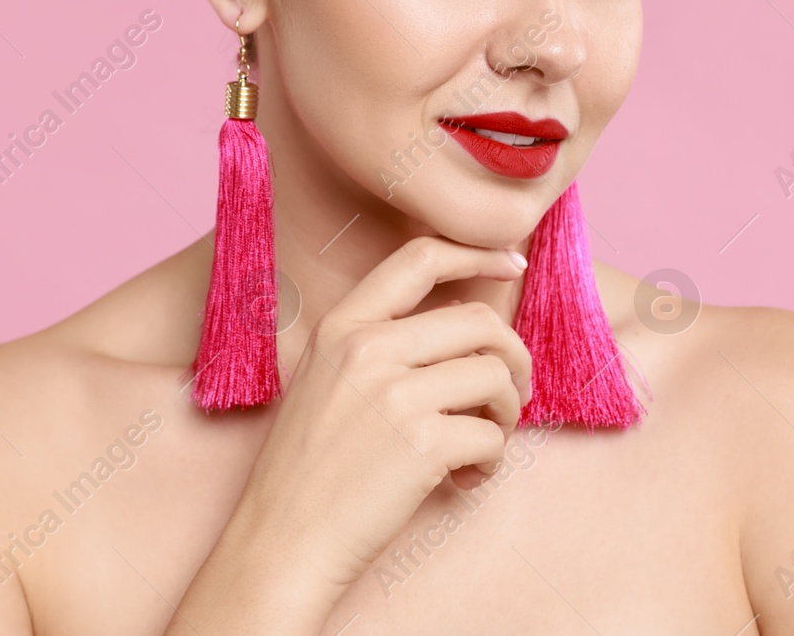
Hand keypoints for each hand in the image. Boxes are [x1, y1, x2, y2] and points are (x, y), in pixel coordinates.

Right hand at [231, 236, 532, 592]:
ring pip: (495, 376)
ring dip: (507, 413)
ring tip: (483, 444)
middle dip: (513, 357)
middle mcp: (368, 348)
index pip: (420, 257)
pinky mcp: (422, 443)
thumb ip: (380, 346)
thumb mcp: (325, 380)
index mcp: (342, 326)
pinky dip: (492, 461)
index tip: (512, 264)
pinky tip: (465, 480)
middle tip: (509, 395)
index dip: (477, 253)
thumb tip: (469, 330)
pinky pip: (491, 435)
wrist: (281, 541)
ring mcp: (396, 394)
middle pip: (479, 321)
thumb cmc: (308, 470)